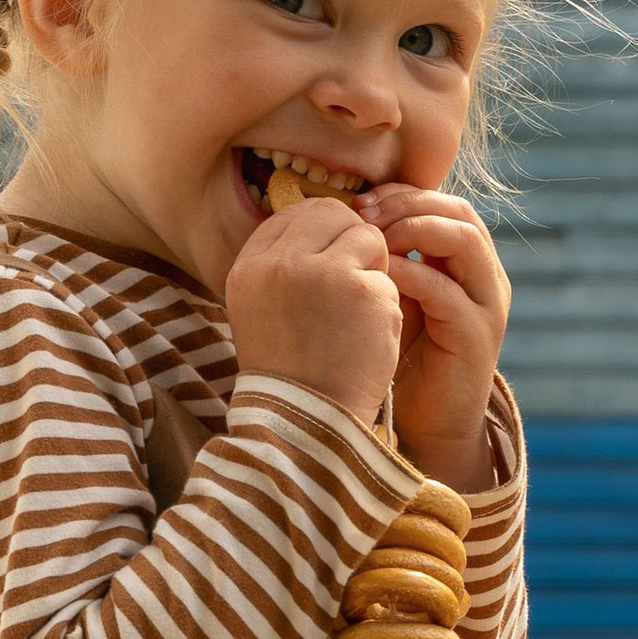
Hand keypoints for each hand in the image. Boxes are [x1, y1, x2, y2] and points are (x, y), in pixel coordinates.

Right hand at [225, 195, 404, 425]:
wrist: (307, 424)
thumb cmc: (290, 374)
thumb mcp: (261, 311)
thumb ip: (283, 266)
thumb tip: (326, 222)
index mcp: (249, 267)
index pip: (293, 214)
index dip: (321, 233)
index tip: (330, 263)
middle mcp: (280, 262)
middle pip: (333, 216)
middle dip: (351, 246)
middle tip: (350, 290)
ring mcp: (322, 272)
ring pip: (367, 240)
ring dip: (372, 275)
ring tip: (354, 320)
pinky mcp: (362, 290)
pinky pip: (389, 279)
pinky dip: (386, 309)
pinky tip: (367, 341)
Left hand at [357, 184, 510, 492]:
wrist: (430, 426)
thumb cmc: (404, 358)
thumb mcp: (394, 298)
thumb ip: (384, 260)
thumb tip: (340, 218)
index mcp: (468, 263)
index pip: (443, 203)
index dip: (402, 195)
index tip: (357, 202)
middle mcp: (486, 277)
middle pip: (458, 212)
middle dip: (407, 206)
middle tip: (362, 215)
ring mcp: (486, 305)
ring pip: (463, 241)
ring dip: (414, 231)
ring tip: (372, 241)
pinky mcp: (476, 336)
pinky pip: (446, 291)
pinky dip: (410, 276)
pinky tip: (376, 278)